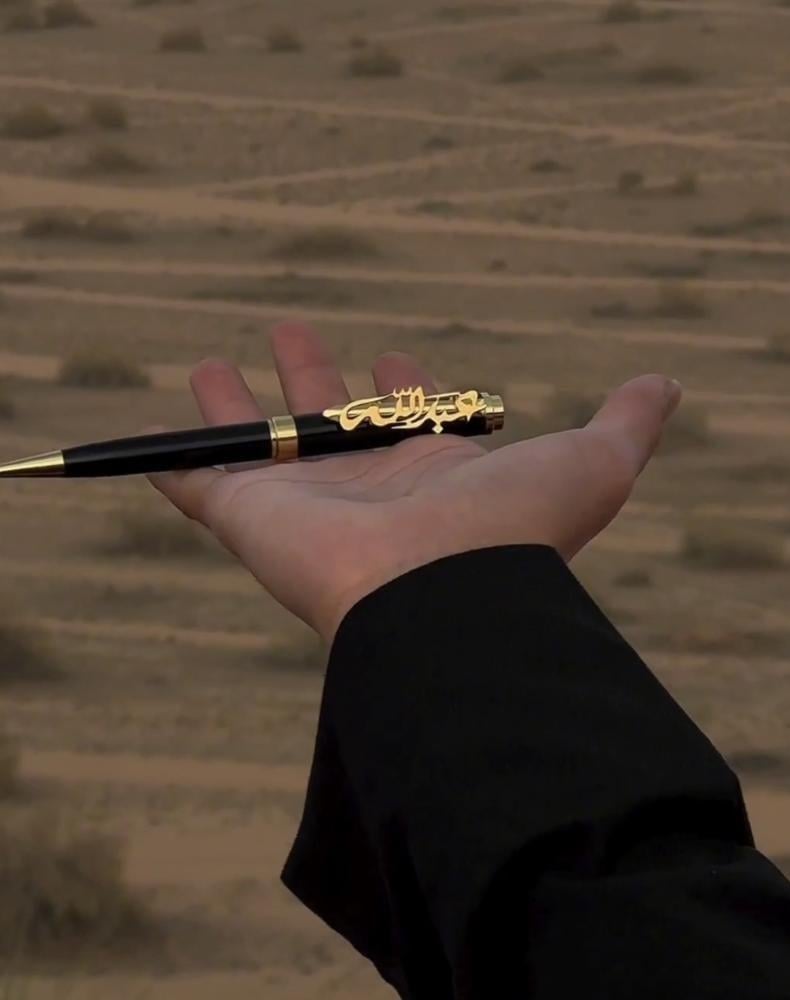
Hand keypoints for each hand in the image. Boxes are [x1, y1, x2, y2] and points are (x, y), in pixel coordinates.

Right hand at [147, 322, 681, 644]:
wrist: (440, 595)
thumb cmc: (516, 532)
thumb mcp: (593, 462)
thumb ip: (627, 422)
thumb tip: (667, 384)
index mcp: (432, 476)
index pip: (410, 423)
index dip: (402, 389)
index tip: (394, 362)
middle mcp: (366, 491)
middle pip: (328, 424)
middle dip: (311, 377)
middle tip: (291, 333)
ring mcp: (303, 506)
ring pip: (258, 447)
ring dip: (232, 408)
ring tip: (209, 364)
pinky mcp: (248, 518)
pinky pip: (196, 486)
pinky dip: (169, 465)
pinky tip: (148, 445)